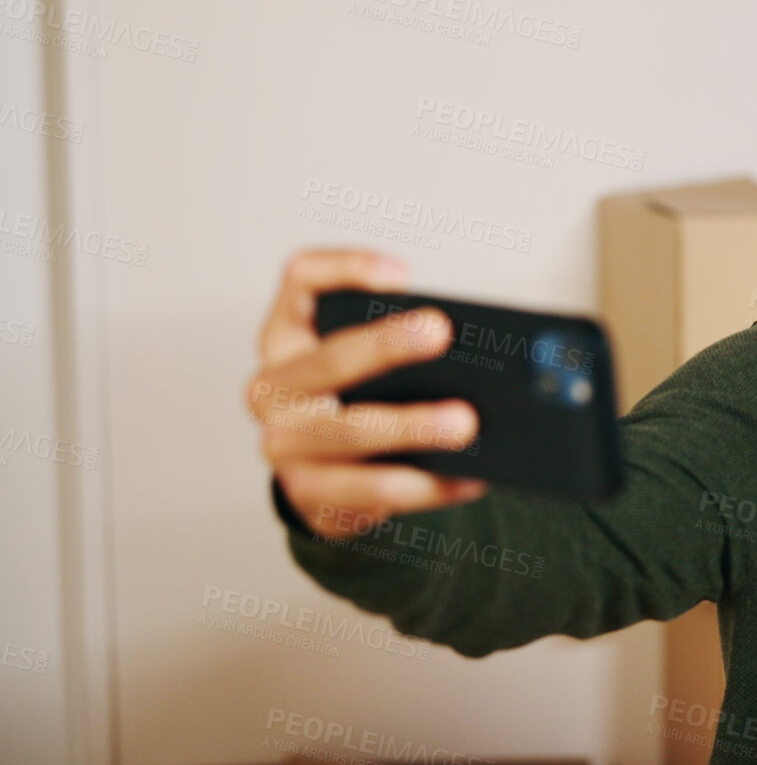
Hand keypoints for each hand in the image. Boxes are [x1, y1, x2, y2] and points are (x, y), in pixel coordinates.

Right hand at [245, 248, 487, 534]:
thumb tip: (476, 347)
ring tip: (467, 423)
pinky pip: (371, 491)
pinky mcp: (308, 495)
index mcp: (288, 335)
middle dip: (385, 346)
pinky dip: (428, 485)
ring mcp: (282, 445)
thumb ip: (404, 344)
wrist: (326, 481)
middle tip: (441, 332)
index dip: (345, 269)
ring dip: (411, 427)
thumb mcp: (368, 363)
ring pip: (347, 433)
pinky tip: (471, 477)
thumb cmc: (359, 400)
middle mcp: (272, 387)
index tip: (402, 273)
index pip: (301, 279)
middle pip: (327, 360)